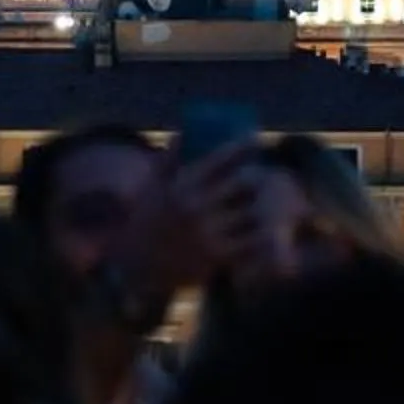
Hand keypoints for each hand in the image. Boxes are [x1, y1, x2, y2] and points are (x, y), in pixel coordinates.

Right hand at [157, 139, 274, 289]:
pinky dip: (260, 234)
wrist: (139, 270)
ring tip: (265, 203)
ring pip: (252, 213)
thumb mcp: (151, 190)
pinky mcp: (219, 257)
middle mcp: (197, 208)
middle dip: (254, 179)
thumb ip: (168, 161)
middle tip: (261, 177)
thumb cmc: (146, 223)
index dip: (241, 147)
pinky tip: (262, 230)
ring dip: (259, 207)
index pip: (219, 160)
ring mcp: (209, 234)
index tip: (255, 139)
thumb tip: (183, 133)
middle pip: (243, 184)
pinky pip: (251, 242)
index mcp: (181, 188)